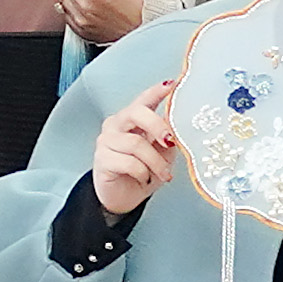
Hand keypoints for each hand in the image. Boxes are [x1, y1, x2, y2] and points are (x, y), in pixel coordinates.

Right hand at [86, 79, 182, 215]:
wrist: (123, 197)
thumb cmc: (143, 172)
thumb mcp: (162, 153)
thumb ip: (168, 137)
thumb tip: (180, 129)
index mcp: (133, 119)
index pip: (144, 100)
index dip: (158, 91)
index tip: (173, 84)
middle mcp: (117, 125)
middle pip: (137, 113)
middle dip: (158, 127)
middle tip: (170, 141)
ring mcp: (107, 141)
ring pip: (136, 143)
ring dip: (155, 162)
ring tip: (163, 174)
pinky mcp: (102, 159)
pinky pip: (129, 162)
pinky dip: (143, 173)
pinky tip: (145, 179)